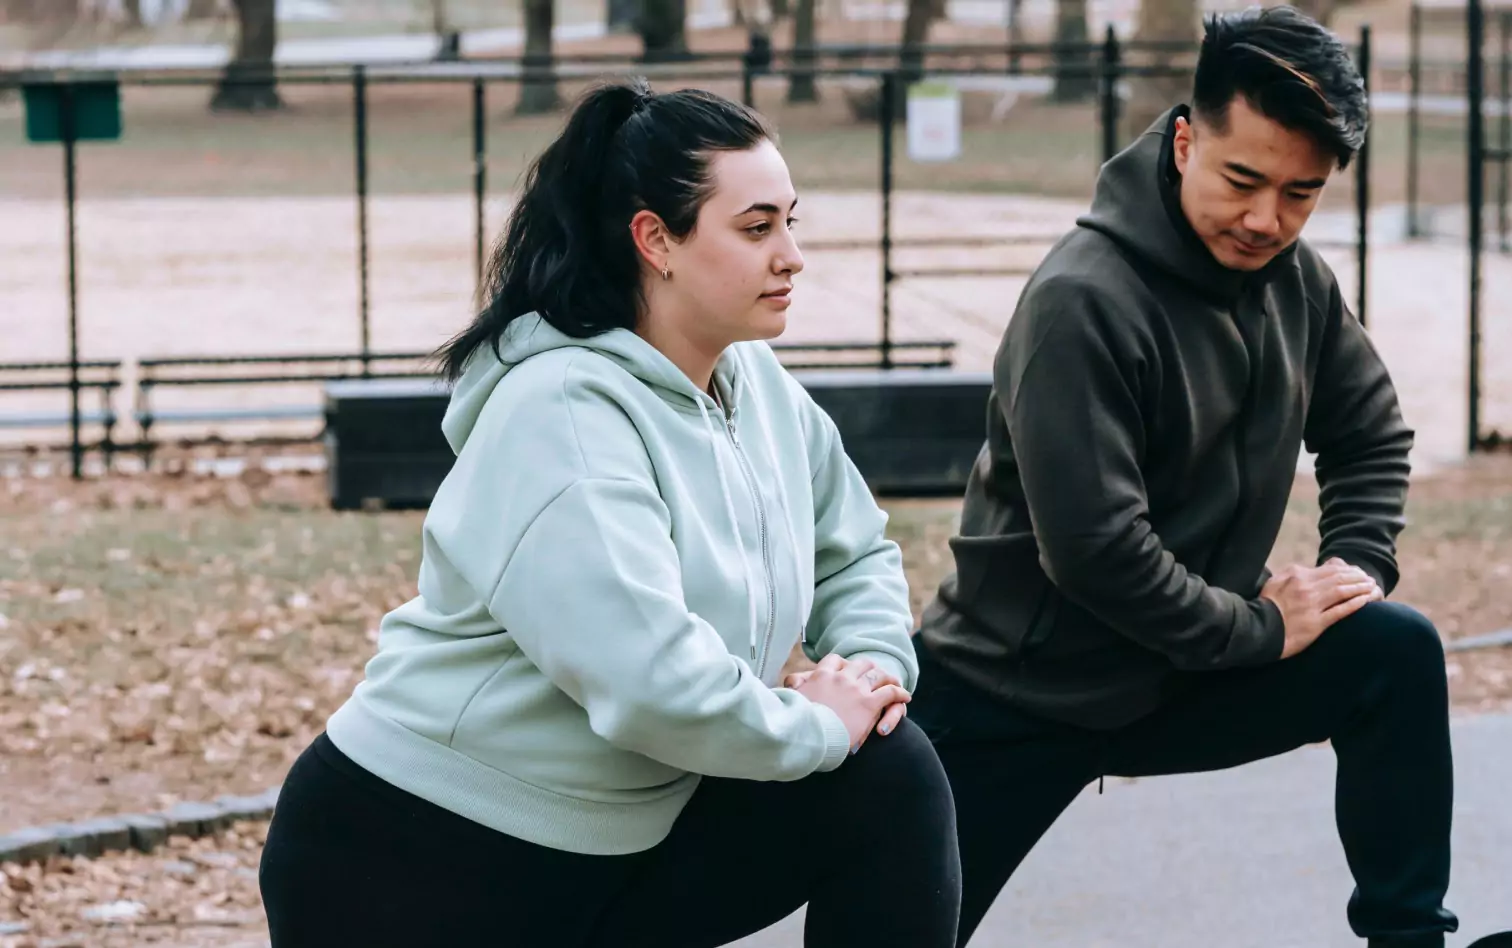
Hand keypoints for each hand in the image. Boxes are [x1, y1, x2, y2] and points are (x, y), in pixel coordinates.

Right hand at [786, 654, 909, 752]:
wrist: (808, 735)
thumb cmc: (796, 721)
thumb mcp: (790, 698)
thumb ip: (793, 686)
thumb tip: (791, 682)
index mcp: (820, 675)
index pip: (834, 660)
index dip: (842, 664)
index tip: (846, 669)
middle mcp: (840, 677)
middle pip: (860, 664)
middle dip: (869, 668)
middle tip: (875, 674)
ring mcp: (856, 689)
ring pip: (878, 675)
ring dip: (887, 678)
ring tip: (894, 683)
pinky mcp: (869, 704)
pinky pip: (890, 693)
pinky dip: (899, 693)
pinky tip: (905, 696)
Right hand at [1261, 560, 1382, 658]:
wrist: (1257, 629)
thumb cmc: (1264, 605)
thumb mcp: (1273, 582)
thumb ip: (1290, 573)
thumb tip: (1306, 569)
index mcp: (1297, 576)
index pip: (1329, 569)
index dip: (1347, 569)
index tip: (1356, 571)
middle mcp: (1307, 588)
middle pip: (1340, 578)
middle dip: (1358, 577)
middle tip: (1369, 578)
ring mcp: (1312, 606)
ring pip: (1343, 592)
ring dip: (1360, 588)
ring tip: (1372, 587)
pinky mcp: (1316, 624)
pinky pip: (1340, 611)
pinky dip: (1355, 604)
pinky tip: (1365, 601)